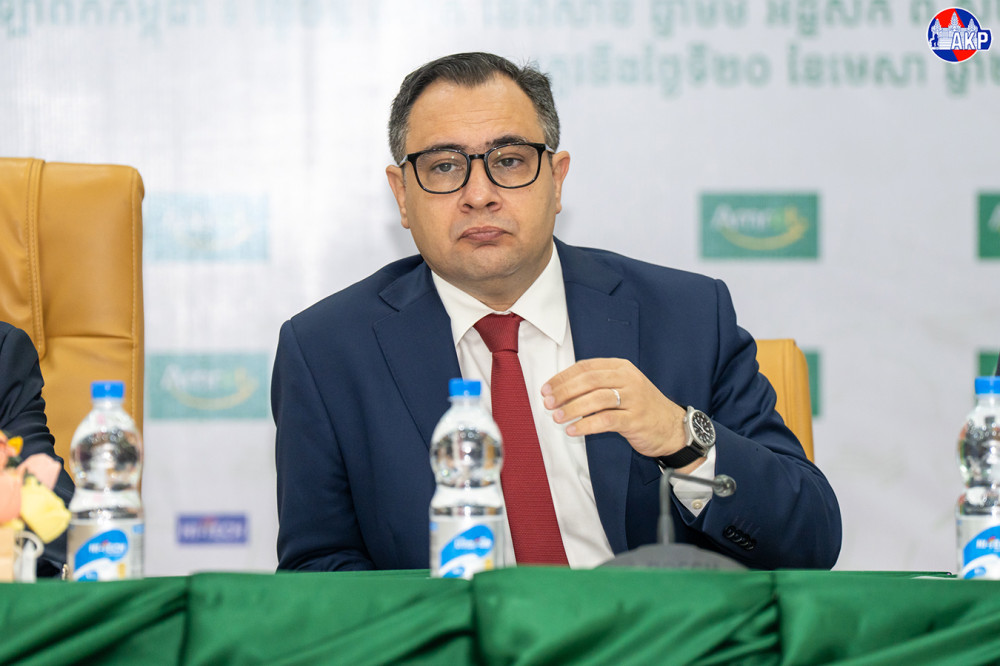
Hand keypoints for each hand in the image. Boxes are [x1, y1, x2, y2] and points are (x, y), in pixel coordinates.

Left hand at [541, 358, 690, 460]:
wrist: (673, 427)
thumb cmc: (641, 407)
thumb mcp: (622, 387)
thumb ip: (597, 385)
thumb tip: (561, 391)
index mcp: (621, 367)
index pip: (585, 367)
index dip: (562, 378)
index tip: (546, 389)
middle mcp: (628, 379)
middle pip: (588, 380)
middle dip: (564, 392)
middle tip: (548, 403)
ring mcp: (633, 399)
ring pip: (596, 399)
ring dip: (572, 408)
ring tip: (557, 417)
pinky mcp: (635, 419)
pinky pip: (606, 420)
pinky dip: (586, 425)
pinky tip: (573, 430)